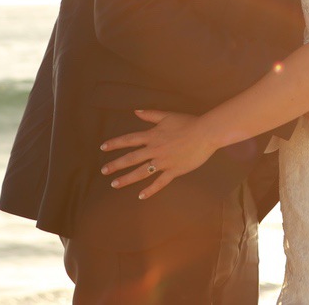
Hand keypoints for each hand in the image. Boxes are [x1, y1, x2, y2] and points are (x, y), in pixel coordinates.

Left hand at [99, 110, 214, 199]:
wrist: (205, 133)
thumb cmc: (188, 122)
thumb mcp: (167, 116)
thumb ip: (150, 114)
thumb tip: (135, 111)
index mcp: (152, 135)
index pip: (129, 140)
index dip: (115, 143)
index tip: (103, 148)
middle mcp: (155, 149)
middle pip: (131, 158)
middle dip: (115, 165)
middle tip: (104, 170)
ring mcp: (163, 161)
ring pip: (141, 172)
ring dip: (127, 179)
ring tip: (114, 184)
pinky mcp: (173, 171)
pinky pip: (159, 182)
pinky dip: (150, 190)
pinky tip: (140, 196)